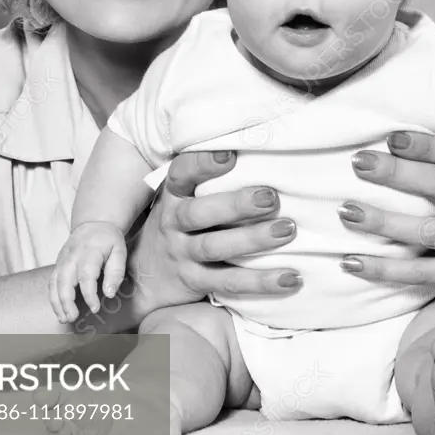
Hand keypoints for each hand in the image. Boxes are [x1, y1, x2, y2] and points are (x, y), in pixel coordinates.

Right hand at [49, 222, 127, 323]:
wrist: (94, 224)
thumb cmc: (109, 240)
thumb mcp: (119, 251)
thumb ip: (116, 272)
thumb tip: (109, 294)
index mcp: (90, 251)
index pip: (86, 274)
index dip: (89, 294)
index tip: (95, 308)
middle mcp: (72, 255)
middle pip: (65, 279)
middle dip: (66, 301)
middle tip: (73, 317)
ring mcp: (62, 259)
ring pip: (54, 282)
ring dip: (57, 302)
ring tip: (64, 318)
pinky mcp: (58, 264)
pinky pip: (51, 282)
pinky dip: (53, 298)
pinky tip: (60, 311)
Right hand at [122, 150, 301, 320]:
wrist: (145, 276)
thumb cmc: (178, 225)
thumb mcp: (181, 198)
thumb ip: (207, 180)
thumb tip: (257, 152)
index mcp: (173, 196)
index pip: (182, 174)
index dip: (202, 163)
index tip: (229, 155)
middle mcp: (173, 223)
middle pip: (199, 214)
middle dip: (235, 205)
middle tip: (271, 197)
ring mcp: (182, 255)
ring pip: (215, 247)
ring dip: (252, 239)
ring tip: (287, 230)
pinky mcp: (195, 282)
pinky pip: (229, 282)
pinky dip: (260, 282)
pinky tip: (290, 277)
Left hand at [336, 132, 434, 308]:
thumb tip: (408, 133)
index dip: (425, 146)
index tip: (392, 137)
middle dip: (398, 173)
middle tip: (359, 162)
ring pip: (427, 231)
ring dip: (384, 222)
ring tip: (347, 211)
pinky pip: (421, 273)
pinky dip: (385, 269)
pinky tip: (351, 262)